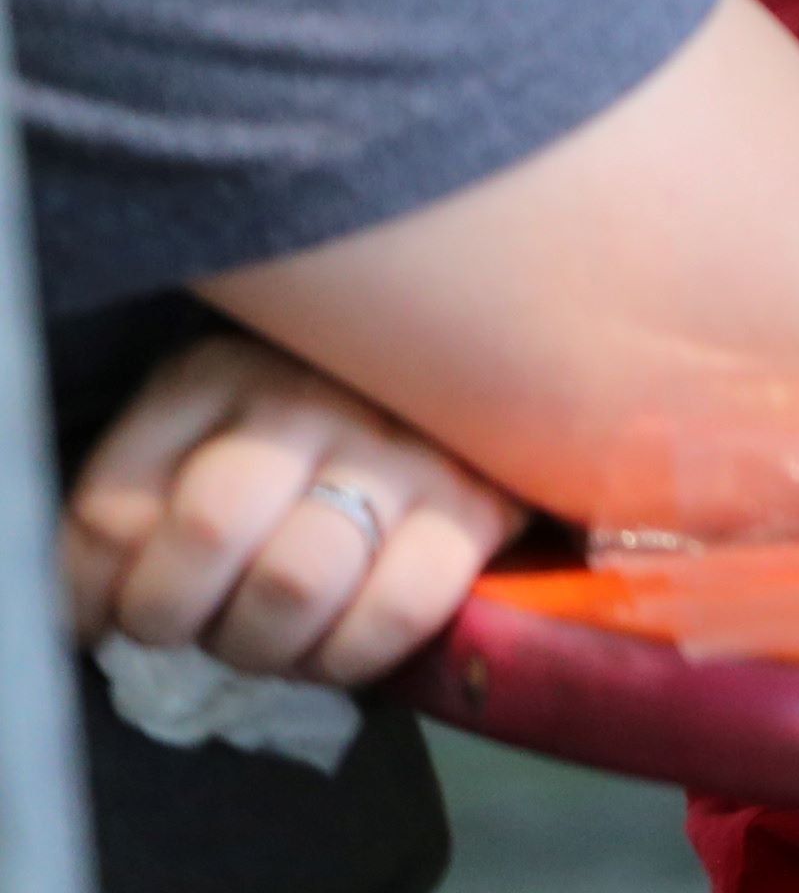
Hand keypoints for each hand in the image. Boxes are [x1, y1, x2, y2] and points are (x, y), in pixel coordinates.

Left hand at [61, 334, 521, 690]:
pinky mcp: (481, 505)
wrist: (443, 402)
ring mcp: (404, 447)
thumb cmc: (289, 445)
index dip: (94, 595)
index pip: (116, 511)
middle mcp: (314, 396)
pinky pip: (398, 611)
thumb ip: (125, 512)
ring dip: (260, 647)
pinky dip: (350, 656)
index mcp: (219, 376)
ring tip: (265, 640)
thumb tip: (84, 615)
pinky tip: (334, 648)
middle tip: (196, 628)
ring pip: (296, 582)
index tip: (111, 618)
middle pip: (208, 531)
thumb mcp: (185, 446)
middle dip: (179, 618)